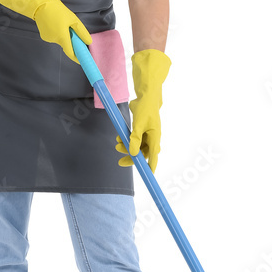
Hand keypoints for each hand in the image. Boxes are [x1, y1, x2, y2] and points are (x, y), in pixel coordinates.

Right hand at [0, 0, 90, 61]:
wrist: (39, 5)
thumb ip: (81, 32)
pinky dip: (58, 33)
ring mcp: (48, 38)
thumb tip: (88, 42)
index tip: (83, 60)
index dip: (77, 57)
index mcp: (62, 37)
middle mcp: (54, 40)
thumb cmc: (57, 10)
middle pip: (66, 44)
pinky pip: (55, 36)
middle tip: (72, 28)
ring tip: (62, 22)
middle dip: (71, 40)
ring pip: (60, 40)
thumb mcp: (73, 19)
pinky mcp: (44, 36)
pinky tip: (56, 23)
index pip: (70, 52)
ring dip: (64, 35)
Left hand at [115, 49, 170, 172]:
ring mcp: (147, 133)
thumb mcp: (139, 125)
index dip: (151, 166)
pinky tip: (119, 137)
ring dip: (126, 147)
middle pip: (143, 153)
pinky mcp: (141, 129)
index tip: (148, 175)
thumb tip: (133, 153)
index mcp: (155, 136)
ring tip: (116, 144)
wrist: (146, 96)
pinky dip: (126, 140)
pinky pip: (134, 139)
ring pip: (137, 146)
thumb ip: (135, 139)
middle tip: (120, 161)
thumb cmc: (146, 108)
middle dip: (132, 157)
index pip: (154, 155)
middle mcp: (152, 136)